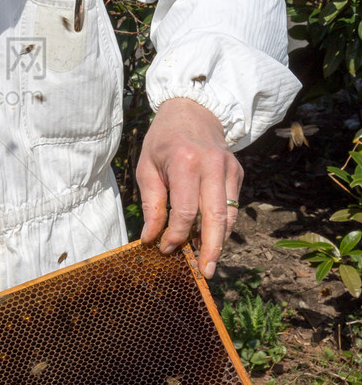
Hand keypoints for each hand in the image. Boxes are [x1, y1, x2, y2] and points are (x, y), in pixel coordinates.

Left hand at [136, 98, 242, 278]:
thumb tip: (151, 238)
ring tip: (208, 261)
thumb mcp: (147, 167)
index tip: (166, 249)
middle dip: (211, 249)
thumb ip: (151, 204)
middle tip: (206, 273)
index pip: (186, 211)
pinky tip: (211, 238)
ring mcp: (229, 169)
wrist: (192, 111)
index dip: (177, 236)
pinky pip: (232, 206)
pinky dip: (223, 225)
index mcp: (185, 163)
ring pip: (229, 215)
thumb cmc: (163, 141)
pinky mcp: (238, 172)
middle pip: (215, 218)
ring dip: (219, 241)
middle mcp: (212, 166)